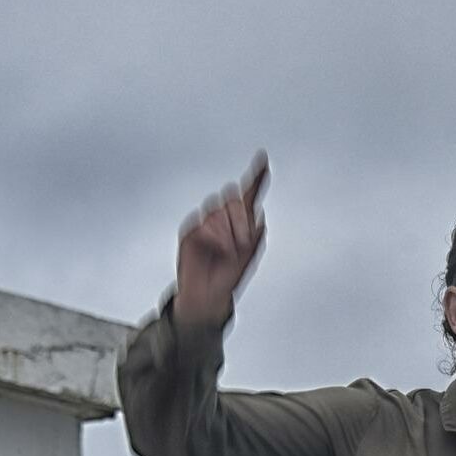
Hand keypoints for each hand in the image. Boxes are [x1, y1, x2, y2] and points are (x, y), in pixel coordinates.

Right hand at [175, 152, 268, 328]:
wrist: (209, 295)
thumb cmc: (228, 276)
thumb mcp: (249, 256)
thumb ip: (255, 234)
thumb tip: (258, 215)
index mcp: (240, 221)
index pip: (248, 194)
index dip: (257, 177)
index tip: (264, 159)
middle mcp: (223, 217)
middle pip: (233, 199)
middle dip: (241, 221)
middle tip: (243, 242)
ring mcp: (206, 222)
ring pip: (219, 210)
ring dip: (228, 232)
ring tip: (229, 250)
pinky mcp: (192, 230)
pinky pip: (205, 224)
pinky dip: (215, 237)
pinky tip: (218, 249)